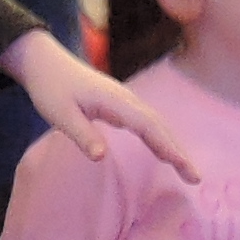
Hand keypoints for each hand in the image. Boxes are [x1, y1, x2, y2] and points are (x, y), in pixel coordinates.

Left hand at [0, 33, 198, 177]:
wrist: (44, 61)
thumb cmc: (50, 88)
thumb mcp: (59, 114)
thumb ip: (82, 134)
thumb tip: (101, 158)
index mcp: (114, 101)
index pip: (149, 127)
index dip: (168, 148)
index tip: (185, 167)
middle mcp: (125, 99)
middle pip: (159, 125)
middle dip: (178, 151)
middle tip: (195, 178)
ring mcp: (124, 99)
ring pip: (155, 122)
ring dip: (172, 144)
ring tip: (186, 169)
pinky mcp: (119, 102)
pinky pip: (146, 121)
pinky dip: (159, 136)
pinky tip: (163, 150)